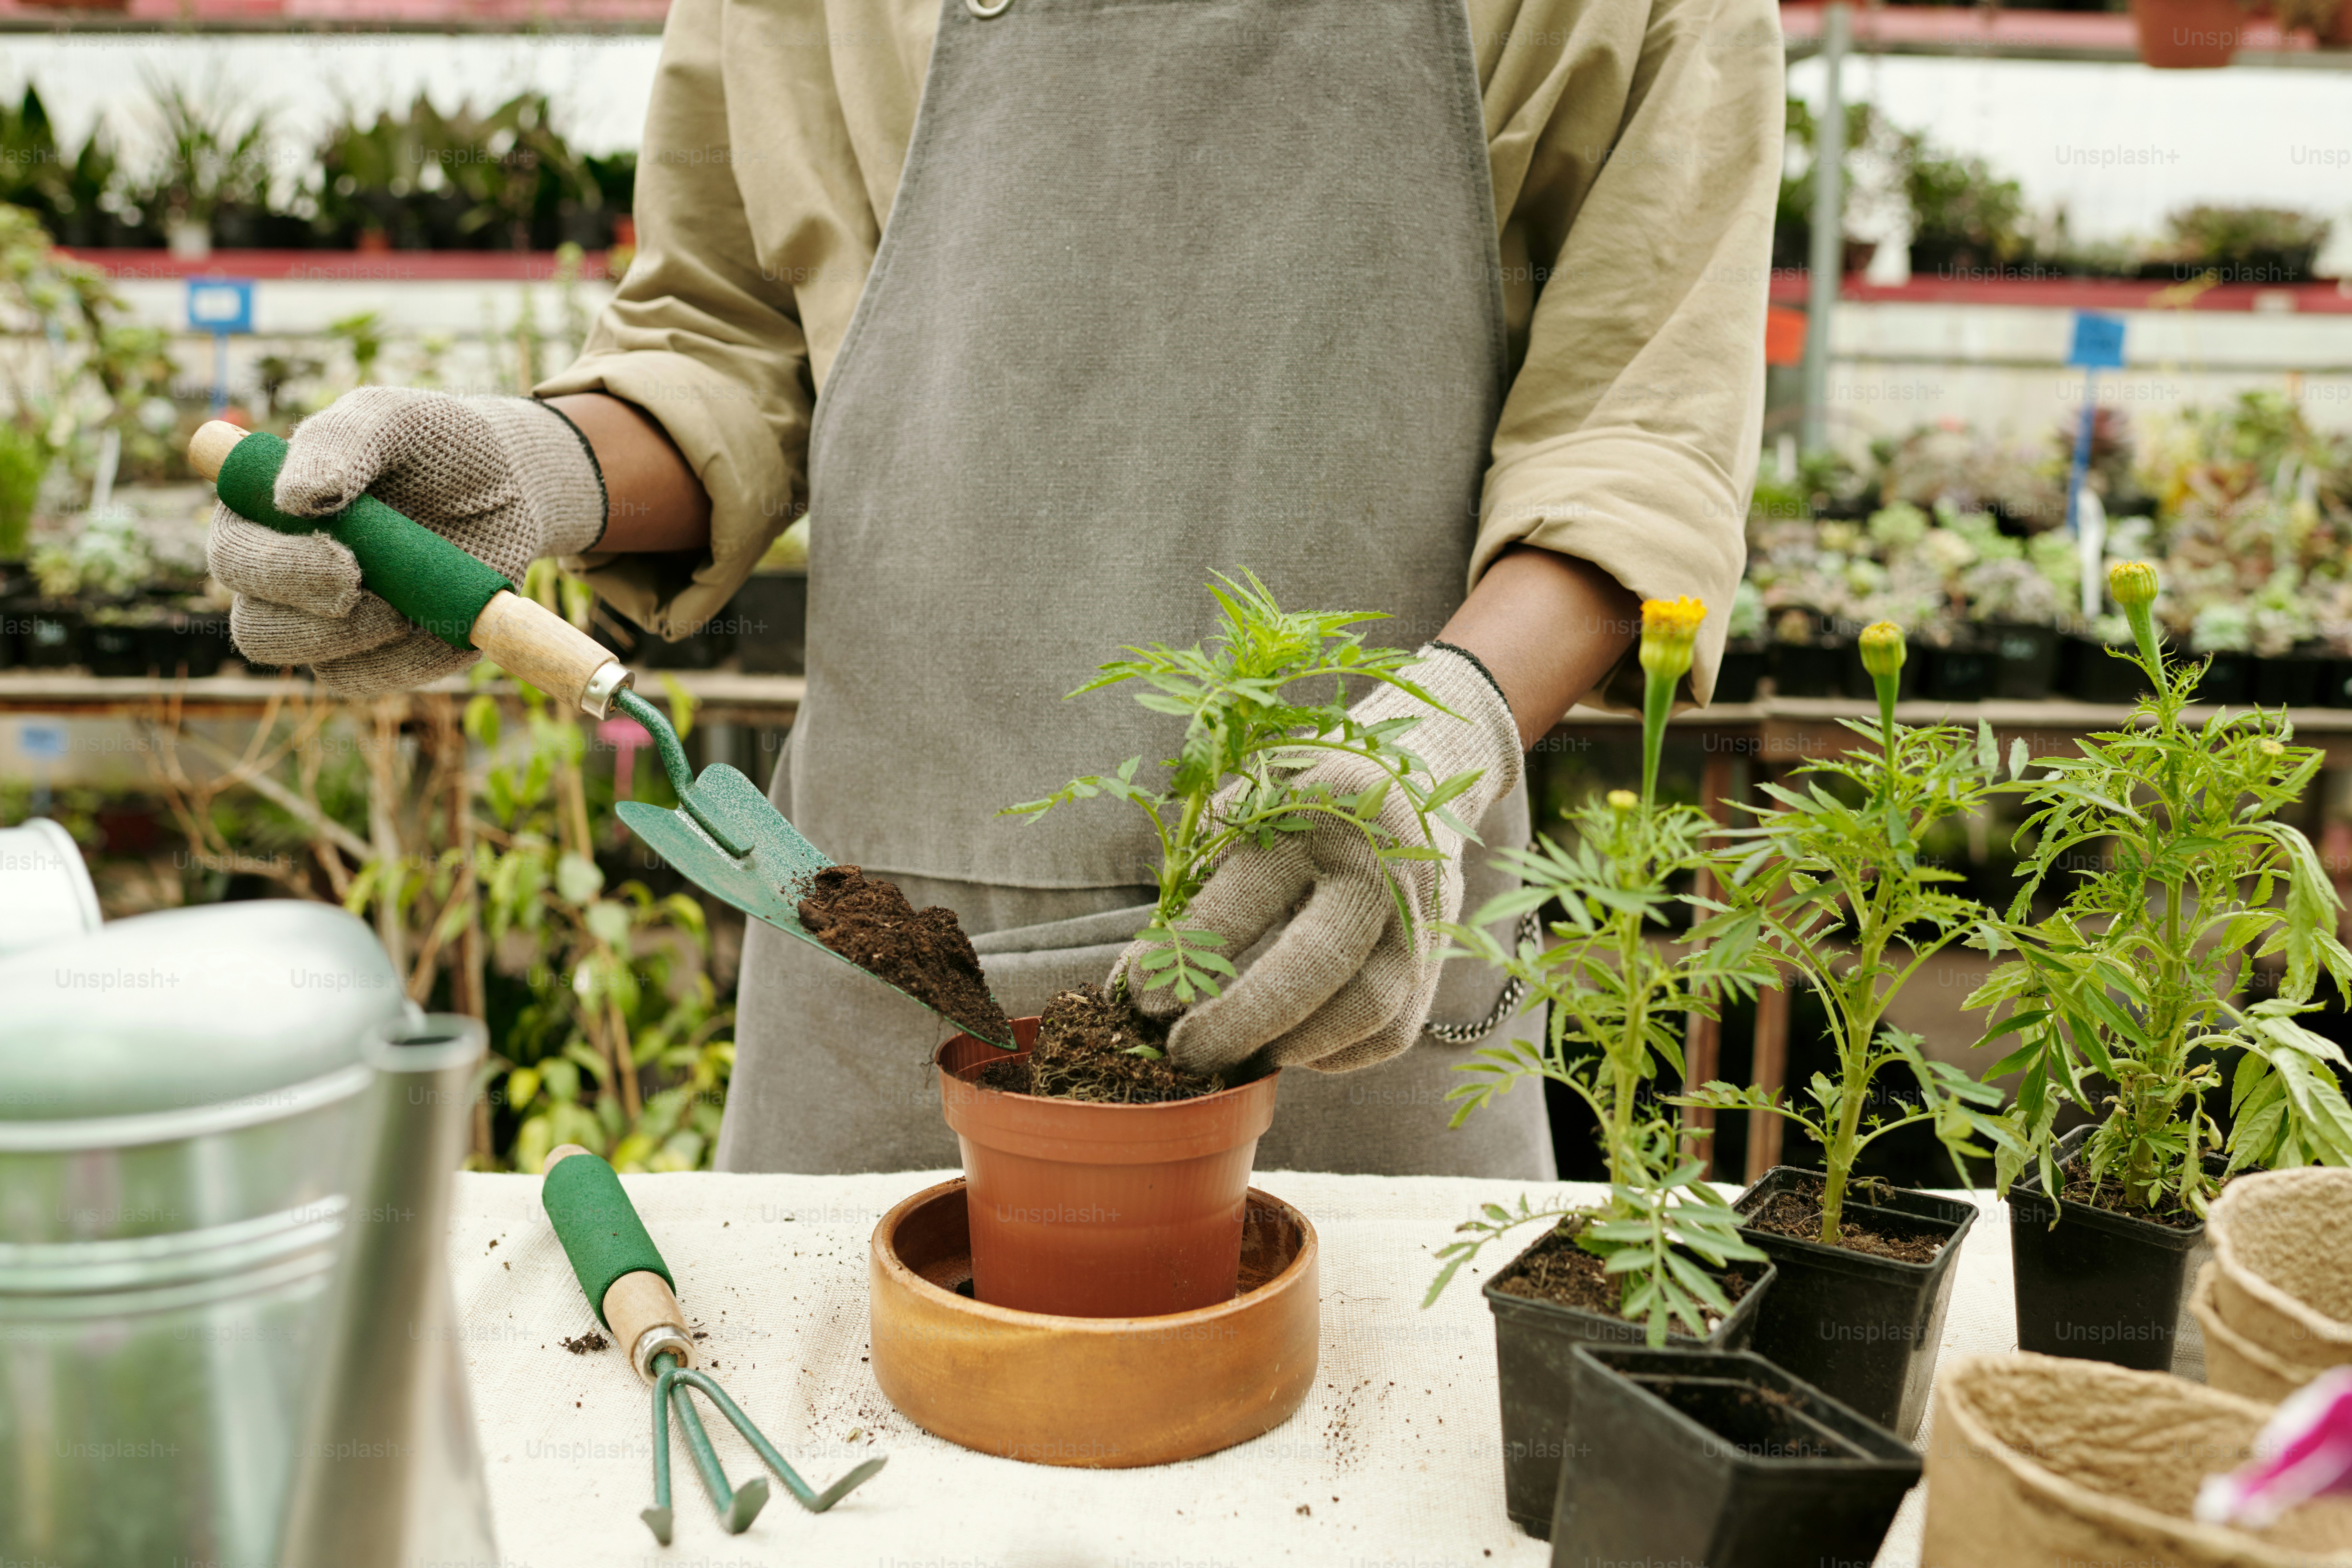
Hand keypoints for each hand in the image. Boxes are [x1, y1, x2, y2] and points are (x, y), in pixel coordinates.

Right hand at [207, 388, 605, 694]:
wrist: (507, 486)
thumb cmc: (435, 445)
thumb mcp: (396, 420)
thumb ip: (341, 442)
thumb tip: (293, 496)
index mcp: (261, 515)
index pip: (232, 556)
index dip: (274, 568)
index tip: (342, 558)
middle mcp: (279, 577)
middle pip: (256, 627)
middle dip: (312, 617)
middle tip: (369, 585)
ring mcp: (323, 624)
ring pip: (308, 662)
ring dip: (359, 638)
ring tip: (412, 599)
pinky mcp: (372, 658)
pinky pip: (372, 678)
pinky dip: (411, 657)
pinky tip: (443, 618)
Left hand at [1108, 644, 1522, 1075]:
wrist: (1416, 782)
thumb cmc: (1306, 799)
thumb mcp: (1253, 801)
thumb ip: (1202, 869)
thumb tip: (1142, 974)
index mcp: (1321, 813)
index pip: (1248, 892)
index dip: (1187, 949)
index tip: (1136, 995)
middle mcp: (1378, 866)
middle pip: (1317, 960)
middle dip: (1243, 1018)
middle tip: (1185, 1052)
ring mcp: (1419, 917)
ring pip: (1367, 1007)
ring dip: (1294, 1045)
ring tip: (1237, 1058)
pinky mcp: (1437, 957)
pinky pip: (1392, 1031)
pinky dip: (1337, 1055)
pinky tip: (1290, 1048)